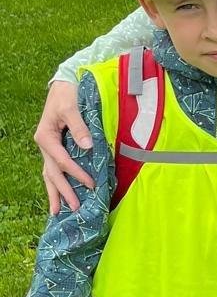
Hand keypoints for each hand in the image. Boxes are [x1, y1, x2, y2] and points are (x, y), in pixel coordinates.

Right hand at [36, 80, 93, 214]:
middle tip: (73, 209)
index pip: (62, 161)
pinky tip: (60, 196)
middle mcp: (46, 145)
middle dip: (63, 192)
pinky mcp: (56, 148)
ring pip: (50, 175)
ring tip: (58, 212)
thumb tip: (87, 146)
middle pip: (52, 174)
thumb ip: (79, 127)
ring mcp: (50, 148)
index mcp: (46, 137)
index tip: (91, 184)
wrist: (65, 84)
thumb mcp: (71, 107)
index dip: (77, 174)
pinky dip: (57, 183)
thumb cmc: (68, 94)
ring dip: (55, 193)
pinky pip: (54, 169)